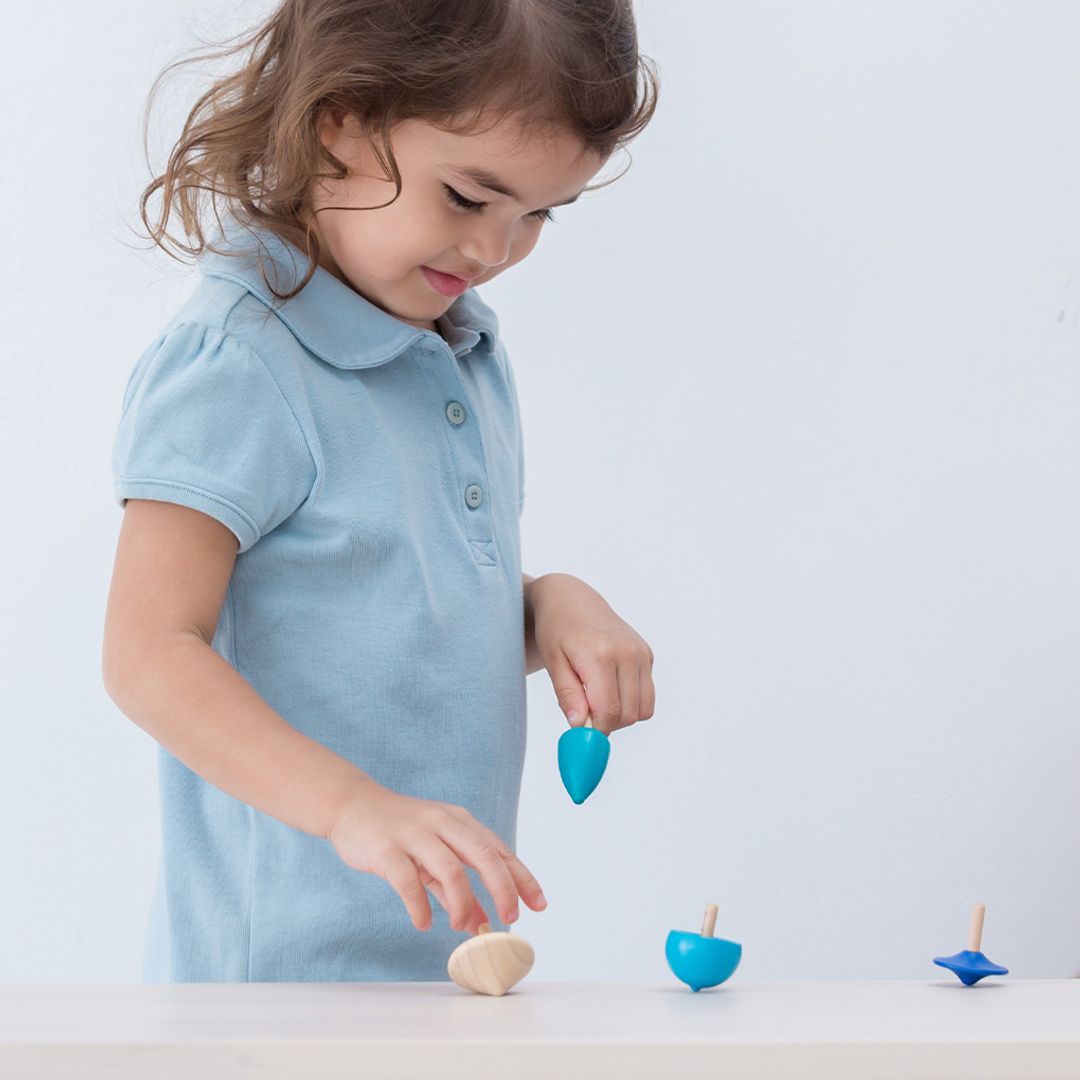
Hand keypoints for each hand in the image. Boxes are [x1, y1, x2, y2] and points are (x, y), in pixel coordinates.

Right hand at [327, 780, 546, 933]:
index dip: (522, 878)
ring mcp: (414, 834)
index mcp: (459, 822)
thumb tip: (480, 922)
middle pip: (483, 855)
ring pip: (449, 869)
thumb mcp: (435, 855)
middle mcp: (442, 823)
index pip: (500, 850)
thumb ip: (457, 889)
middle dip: (502, 889)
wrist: (353, 806)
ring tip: (461, 926)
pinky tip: (423, 923)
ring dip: (461, 903)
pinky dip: (420, 905)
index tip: (539, 904)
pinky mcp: (387, 848)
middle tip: (510, 919)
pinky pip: (408, 880)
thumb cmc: (401, 832)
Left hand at [530, 573, 655, 734]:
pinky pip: (646, 695)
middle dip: (607, 724)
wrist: (572, 600)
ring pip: (642, 709)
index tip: (581, 735)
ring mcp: (641, 653)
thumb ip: (567, 694)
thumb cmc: (556, 630)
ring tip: (597, 701)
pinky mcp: (647, 654)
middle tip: (585, 716)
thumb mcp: (553, 662)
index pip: (607, 710)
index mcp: (600, 654)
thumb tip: (580, 725)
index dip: (595, 730)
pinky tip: (609, 687)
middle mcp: (627, 653)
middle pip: (627, 714)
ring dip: (621, 716)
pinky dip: (630, 701)